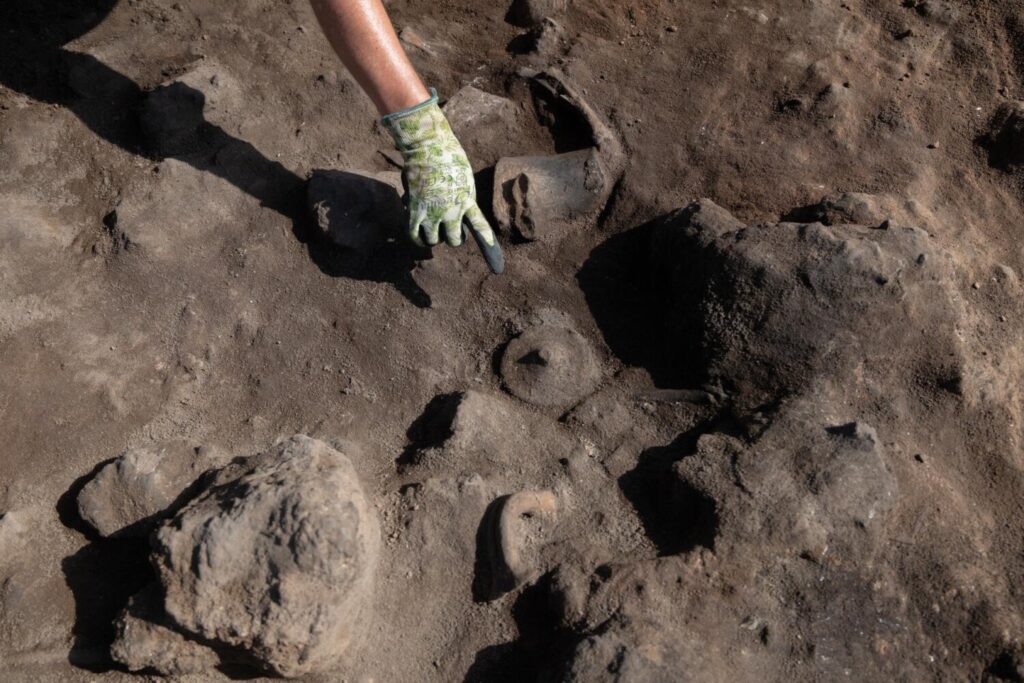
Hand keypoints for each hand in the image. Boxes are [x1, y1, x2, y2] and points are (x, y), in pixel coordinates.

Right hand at [382, 89, 503, 272]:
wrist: (428, 147)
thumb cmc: (449, 158)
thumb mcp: (465, 179)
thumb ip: (464, 198)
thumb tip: (456, 213)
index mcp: (467, 201)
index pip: (480, 228)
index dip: (489, 247)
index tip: (497, 268)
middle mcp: (451, 210)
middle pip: (454, 241)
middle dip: (453, 237)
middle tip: (449, 228)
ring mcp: (432, 212)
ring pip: (433, 241)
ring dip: (434, 237)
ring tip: (434, 227)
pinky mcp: (415, 210)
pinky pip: (415, 235)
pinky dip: (418, 239)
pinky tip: (420, 236)